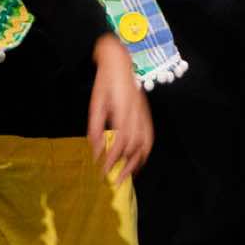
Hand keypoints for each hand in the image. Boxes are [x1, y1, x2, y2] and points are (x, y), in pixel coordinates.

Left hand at [86, 32, 153, 182]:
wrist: (120, 64)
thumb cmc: (105, 82)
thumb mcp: (95, 104)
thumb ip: (95, 128)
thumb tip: (94, 150)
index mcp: (122, 112)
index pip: (119, 143)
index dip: (112, 159)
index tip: (103, 171)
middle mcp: (136, 115)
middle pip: (135, 147)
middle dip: (126, 166)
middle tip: (116, 180)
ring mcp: (144, 115)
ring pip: (145, 144)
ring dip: (137, 162)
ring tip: (129, 175)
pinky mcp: (146, 114)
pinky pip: (150, 137)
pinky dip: (145, 152)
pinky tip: (138, 160)